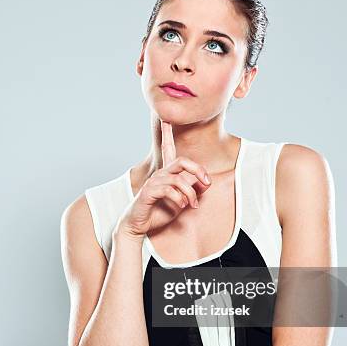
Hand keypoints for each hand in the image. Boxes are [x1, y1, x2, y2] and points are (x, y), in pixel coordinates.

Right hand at [116, 120, 211, 237]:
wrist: (139, 226)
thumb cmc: (159, 212)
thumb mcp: (182, 202)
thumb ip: (193, 191)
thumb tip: (206, 183)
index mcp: (166, 173)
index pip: (167, 148)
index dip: (166, 133)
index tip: (165, 118)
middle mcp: (160, 174)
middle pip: (181, 161)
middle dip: (198, 170)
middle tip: (207, 182)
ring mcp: (153, 182)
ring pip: (179, 179)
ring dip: (190, 193)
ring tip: (193, 205)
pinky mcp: (149, 192)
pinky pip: (169, 190)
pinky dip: (180, 198)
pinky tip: (181, 206)